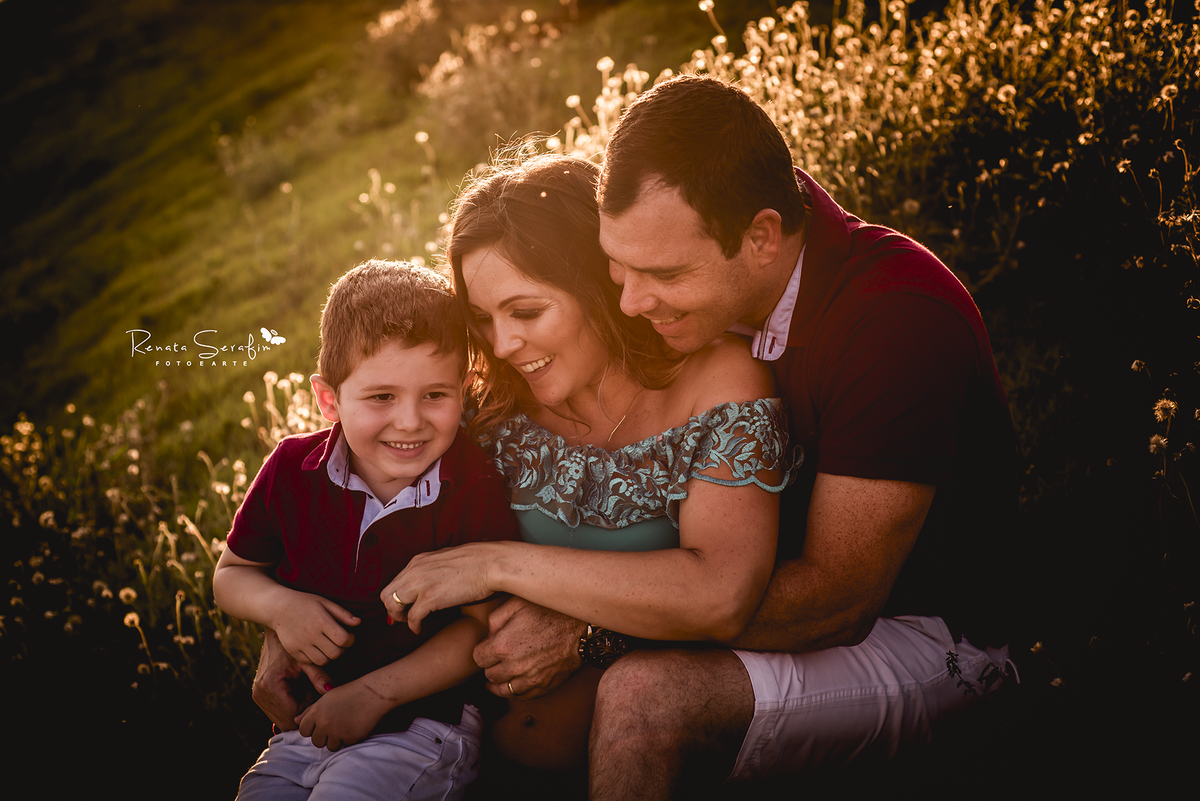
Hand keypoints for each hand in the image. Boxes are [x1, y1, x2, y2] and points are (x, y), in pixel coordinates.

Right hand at [252, 629, 335, 729]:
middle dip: (303, 711)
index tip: (318, 696)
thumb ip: (319, 676)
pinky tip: (299, 691)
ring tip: (306, 691)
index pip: (293, 714)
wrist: (276, 631)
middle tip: (314, 694)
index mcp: (271, 686)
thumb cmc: (293, 646)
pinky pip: (277, 712)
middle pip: (286, 721)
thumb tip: (330, 690)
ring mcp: (257, 696)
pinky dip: (289, 707)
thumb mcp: (307, 660)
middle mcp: (260, 694)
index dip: (308, 709)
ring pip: (281, 719)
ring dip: (296, 710)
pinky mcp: (258, 695)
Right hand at [273, 593, 358, 665]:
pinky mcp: (293, 651)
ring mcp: (301, 644)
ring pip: (323, 661)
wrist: (278, 607)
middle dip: (342, 649)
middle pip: (335, 653)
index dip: (351, 640)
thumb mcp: (325, 602)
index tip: (349, 636)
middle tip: (339, 642)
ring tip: (328, 646)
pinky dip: (316, 659)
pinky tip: (317, 649)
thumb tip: (358, 622)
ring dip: (330, 656)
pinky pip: (310, 662)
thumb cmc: (305, 603)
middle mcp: (311, 634)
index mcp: (321, 621)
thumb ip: (343, 614)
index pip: (344, 639)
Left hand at [295, 682, 385, 751]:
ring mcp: (337, 732)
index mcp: (316, 711)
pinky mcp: (350, 738)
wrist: (373, 693)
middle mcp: (324, 723)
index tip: (321, 724)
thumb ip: (310, 710)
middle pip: (316, 742)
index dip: (312, 728)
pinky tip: (354, 727)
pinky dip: (349, 739)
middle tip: (336, 725)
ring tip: (345, 727)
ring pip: (330, 746)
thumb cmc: (350, 693)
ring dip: (336, 740)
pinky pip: (345, 745)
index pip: (304, 730)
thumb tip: (295, 720)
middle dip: (324, 736)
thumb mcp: (327, 698)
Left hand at [382, 543, 498, 633]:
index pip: (395, 582)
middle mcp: (415, 570)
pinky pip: (412, 617)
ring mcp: (421, 584)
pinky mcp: (431, 597)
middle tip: (403, 618)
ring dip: (399, 617)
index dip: (396, 598)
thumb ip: (434, 568)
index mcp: (419, 561)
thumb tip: (432, 578)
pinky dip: (413, 626)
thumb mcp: (447, 559)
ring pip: (392, 604)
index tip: (402, 608)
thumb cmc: (477, 562)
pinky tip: (419, 628)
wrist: (492, 563)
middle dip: (392, 609)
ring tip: (410, 623)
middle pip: (387, 594)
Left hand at [474, 597, 584, 698]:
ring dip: (499, 683)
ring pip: (504, 690)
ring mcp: (530, 678)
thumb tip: (488, 634)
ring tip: (497, 679)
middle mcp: (514, 666)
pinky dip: (516, 691)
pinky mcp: (545, 685)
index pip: (478, 658)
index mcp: (503, 645)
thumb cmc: (550, 610)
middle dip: (490, 666)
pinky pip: (523, 696)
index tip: (487, 647)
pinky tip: (515, 683)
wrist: (581, 624)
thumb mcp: (517, 603)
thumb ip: (495, 619)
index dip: (482, 651)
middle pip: (489, 675)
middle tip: (495, 658)